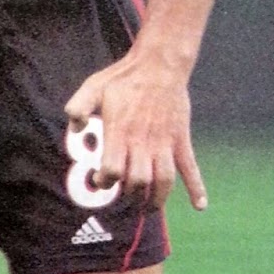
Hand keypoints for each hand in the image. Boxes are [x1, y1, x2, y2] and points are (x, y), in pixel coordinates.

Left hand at [64, 54, 206, 211]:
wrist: (160, 65)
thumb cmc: (123, 77)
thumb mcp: (93, 87)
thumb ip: (79, 107)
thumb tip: (73, 126)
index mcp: (120, 132)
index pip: (113, 170)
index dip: (105, 181)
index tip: (101, 181)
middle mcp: (143, 142)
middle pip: (138, 181)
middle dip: (128, 194)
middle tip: (123, 195)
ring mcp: (165, 143)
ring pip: (163, 181)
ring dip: (156, 200)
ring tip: (148, 208)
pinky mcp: (181, 140)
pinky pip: (191, 168)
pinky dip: (197, 188)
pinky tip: (200, 205)